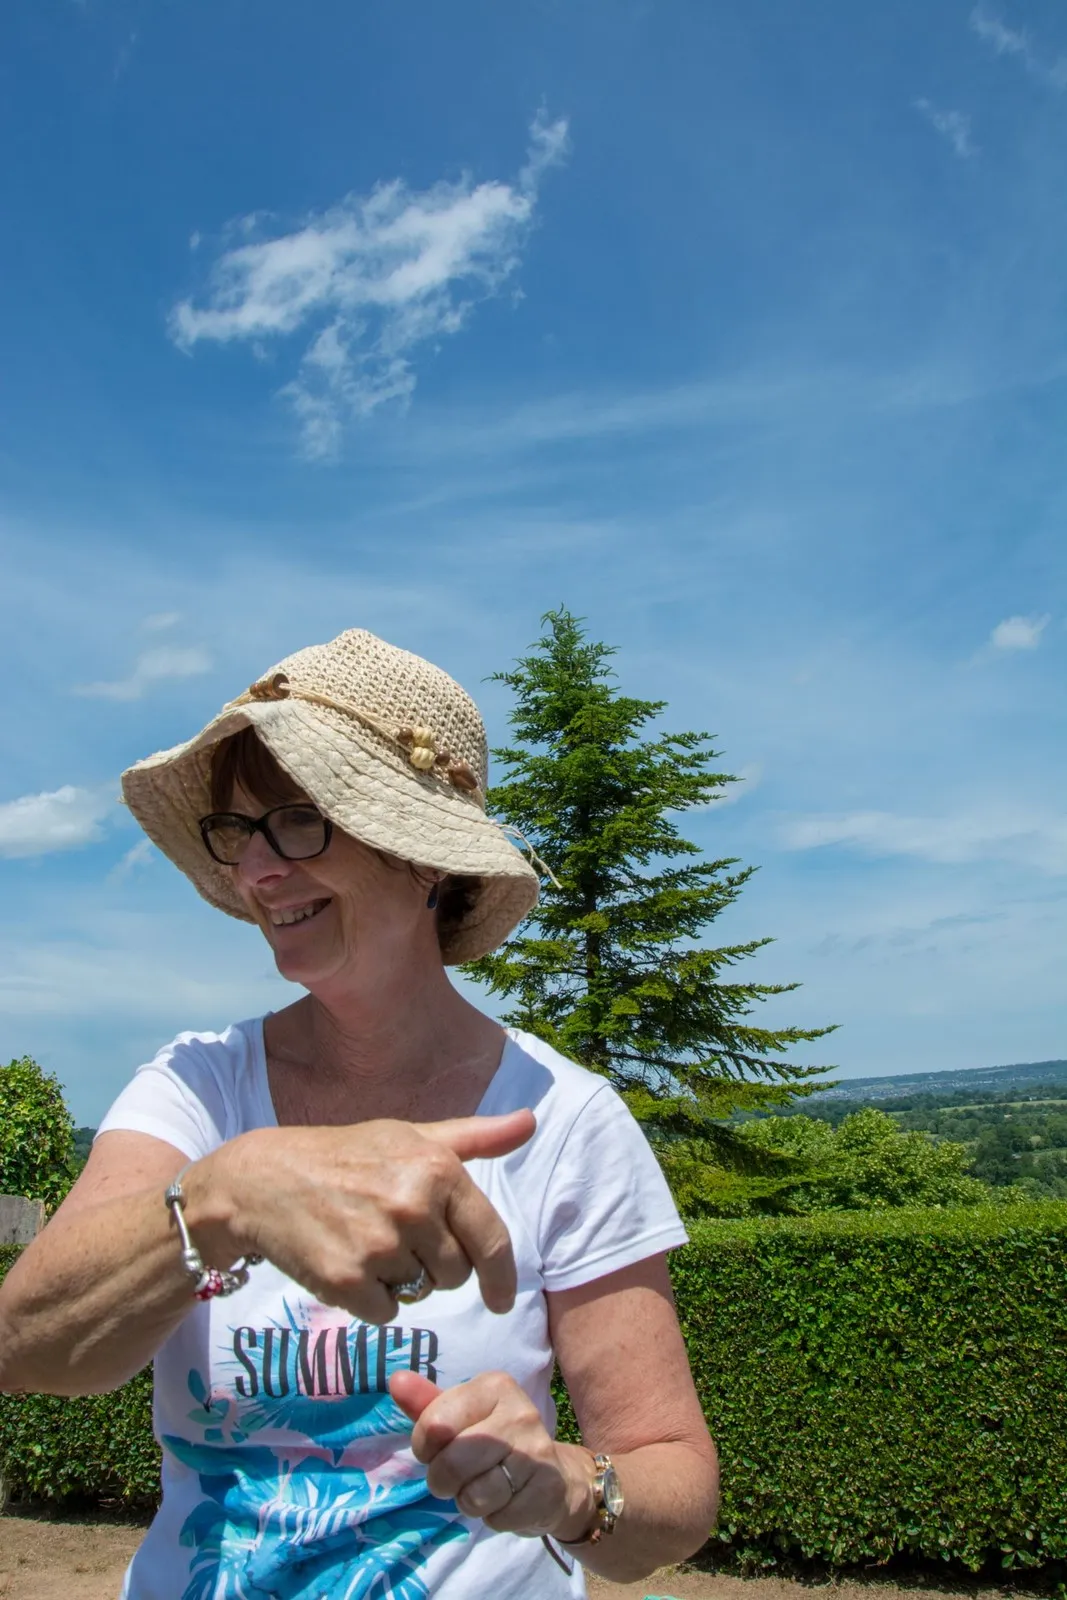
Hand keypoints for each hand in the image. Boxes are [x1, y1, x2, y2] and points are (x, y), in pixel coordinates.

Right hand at [191, 1110, 534, 1323]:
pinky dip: (371, 1300)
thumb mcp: (412, 1137)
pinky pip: (386, 1313)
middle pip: (456, 1274)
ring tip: (367, 1241)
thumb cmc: (348, 1155)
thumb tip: (531, 1121)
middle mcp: (414, 1207)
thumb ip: (476, 1138)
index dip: (502, 1277)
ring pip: (420, 1293)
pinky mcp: (348, 1281)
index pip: (492, 1240)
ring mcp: (380, 1246)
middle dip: (434, 1265)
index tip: (502, 1299)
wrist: (264, 1180)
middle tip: (394, 1234)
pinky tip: (347, 1262)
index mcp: (438, 1169)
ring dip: (401, 1280)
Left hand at [391, 1368, 593, 1538]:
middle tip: (456, 1476)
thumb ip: (426, 1402)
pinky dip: (493, 1517)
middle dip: (442, 1480)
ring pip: (474, 1495)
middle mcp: (519, 1413)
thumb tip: (396, 1381)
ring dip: (468, 1500)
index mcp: (495, 1386)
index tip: (438, 1447)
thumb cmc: (494, 1441)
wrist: (553, 1478)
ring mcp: (536, 1452)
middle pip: (451, 1463)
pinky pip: (497, 1517)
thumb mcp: (460, 1417)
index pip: (435, 1424)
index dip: (425, 1447)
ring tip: (483, 1487)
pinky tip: (506, 1500)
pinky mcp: (546, 1490)